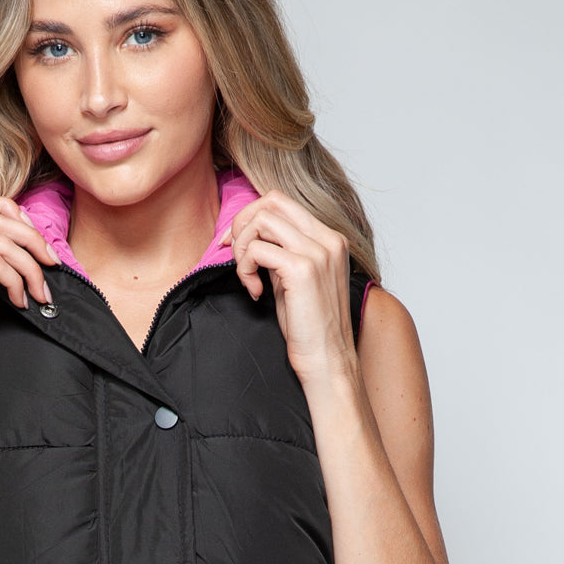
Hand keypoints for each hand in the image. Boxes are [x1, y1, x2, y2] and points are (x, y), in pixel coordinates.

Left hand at [219, 191, 355, 384]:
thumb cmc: (310, 329)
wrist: (328, 362)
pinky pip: (257, 250)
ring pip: (262, 221)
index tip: (233, 245)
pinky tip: (254, 292)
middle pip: (272, 201)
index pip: (282, 203)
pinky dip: (245, 268)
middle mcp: (328, 239)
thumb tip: (252, 240)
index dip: (250, 218)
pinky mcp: (302, 269)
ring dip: (243, 248)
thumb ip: (280, 255)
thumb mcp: (294, 282)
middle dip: (242, 224)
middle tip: (233, 255)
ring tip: (247, 278)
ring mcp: (318, 252)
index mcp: (330, 239)